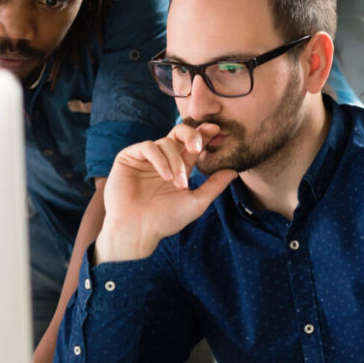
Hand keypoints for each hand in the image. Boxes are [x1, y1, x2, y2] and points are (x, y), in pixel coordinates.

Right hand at [95, 123, 237, 262]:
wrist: (137, 231)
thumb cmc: (165, 220)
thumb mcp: (195, 203)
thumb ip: (214, 186)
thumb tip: (234, 171)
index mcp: (179, 166)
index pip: (193, 144)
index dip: (204, 135)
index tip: (216, 131)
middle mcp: (163, 158)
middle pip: (179, 132)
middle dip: (192, 135)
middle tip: (198, 147)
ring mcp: (145, 157)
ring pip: (165, 142)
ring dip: (175, 161)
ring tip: (178, 183)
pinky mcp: (128, 157)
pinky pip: (148, 147)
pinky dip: (160, 159)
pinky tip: (165, 176)